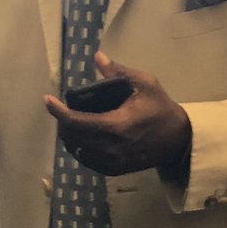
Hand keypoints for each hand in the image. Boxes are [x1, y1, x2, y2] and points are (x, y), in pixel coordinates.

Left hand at [45, 51, 190, 176]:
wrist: (179, 139)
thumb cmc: (161, 108)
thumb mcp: (145, 84)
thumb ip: (119, 72)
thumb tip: (98, 57)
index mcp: (116, 126)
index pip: (76, 122)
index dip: (58, 111)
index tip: (48, 100)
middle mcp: (111, 148)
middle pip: (72, 137)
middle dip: (63, 121)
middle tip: (63, 109)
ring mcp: (112, 162)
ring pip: (76, 150)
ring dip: (70, 135)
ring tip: (72, 121)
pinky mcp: (114, 170)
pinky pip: (87, 160)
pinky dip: (79, 148)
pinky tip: (82, 136)